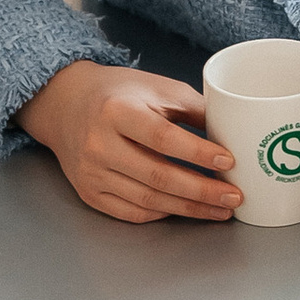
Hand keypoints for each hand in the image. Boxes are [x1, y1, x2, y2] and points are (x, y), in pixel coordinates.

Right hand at [19, 63, 239, 223]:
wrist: (65, 104)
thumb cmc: (116, 93)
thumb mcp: (154, 86)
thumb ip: (192, 107)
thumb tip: (232, 133)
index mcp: (116, 111)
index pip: (163, 138)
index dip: (198, 153)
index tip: (229, 161)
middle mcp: (99, 144)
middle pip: (158, 176)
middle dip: (202, 191)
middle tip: (234, 197)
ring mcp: (92, 172)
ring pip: (148, 200)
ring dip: (189, 208)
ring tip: (220, 209)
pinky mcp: (89, 192)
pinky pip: (132, 212)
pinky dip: (163, 213)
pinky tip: (185, 209)